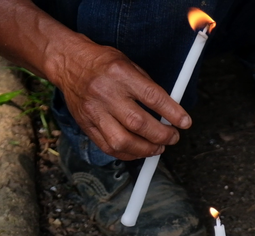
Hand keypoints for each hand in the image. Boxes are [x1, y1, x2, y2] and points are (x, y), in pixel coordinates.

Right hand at [52, 39, 191, 159]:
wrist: (68, 62)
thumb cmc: (103, 62)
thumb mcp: (129, 64)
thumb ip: (148, 87)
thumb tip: (170, 111)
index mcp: (120, 74)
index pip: (152, 97)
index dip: (173, 113)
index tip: (185, 122)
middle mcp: (105, 94)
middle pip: (138, 124)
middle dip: (162, 135)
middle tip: (173, 137)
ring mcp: (94, 112)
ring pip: (123, 142)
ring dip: (146, 150)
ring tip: (158, 147)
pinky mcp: (86, 125)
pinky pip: (108, 148)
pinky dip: (128, 154)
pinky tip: (139, 151)